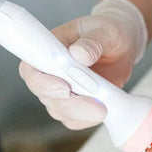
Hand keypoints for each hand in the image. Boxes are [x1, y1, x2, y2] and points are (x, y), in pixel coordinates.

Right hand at [18, 0, 147, 129]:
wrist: (122, 46)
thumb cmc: (106, 33)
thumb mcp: (104, 31)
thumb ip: (92, 41)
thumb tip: (79, 54)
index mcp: (48, 51)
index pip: (30, 70)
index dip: (41, 82)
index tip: (64, 87)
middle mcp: (50, 74)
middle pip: (45, 96)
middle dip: (69, 104)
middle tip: (95, 104)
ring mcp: (62, 91)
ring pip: (60, 111)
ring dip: (81, 113)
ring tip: (105, 107)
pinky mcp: (76, 105)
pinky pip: (75, 120)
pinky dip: (89, 119)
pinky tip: (105, 110)